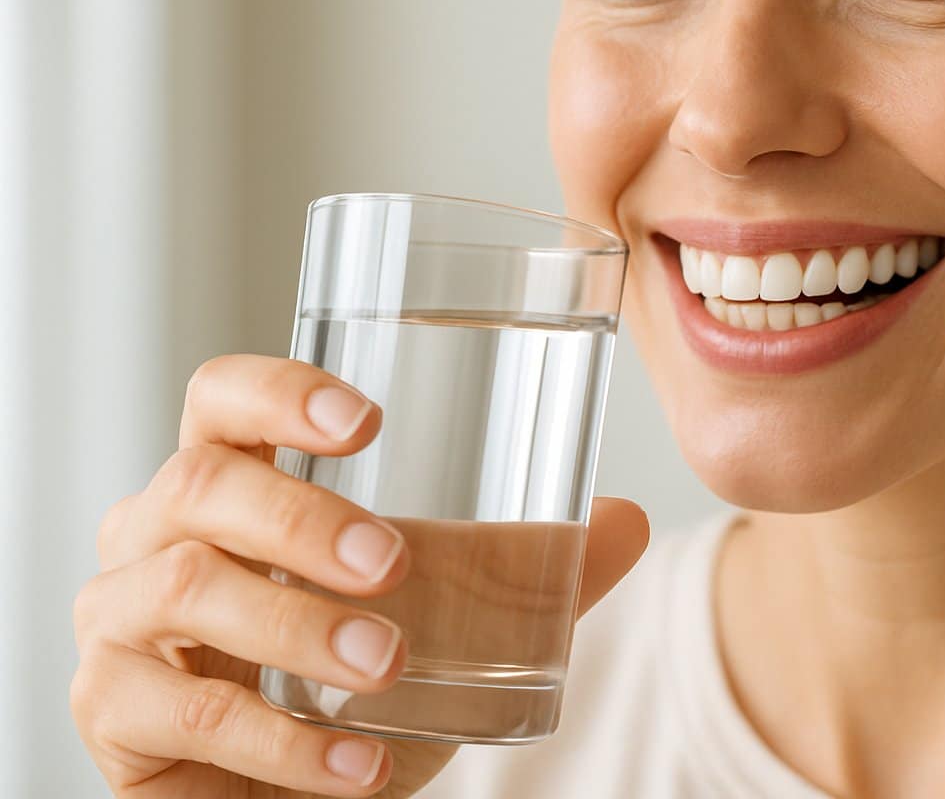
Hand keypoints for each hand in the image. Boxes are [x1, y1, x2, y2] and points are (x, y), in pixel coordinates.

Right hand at [71, 354, 648, 796]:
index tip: (365, 416)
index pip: (222, 400)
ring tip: (388, 663)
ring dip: (296, 627)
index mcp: (228, 481)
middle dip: (300, 518)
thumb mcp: (438, 609)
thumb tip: (627, 520)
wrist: (290, 787)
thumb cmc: (343, 669)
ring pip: (182, 590)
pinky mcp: (110, 712)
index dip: (278, 391)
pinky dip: (283, 742)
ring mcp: (118, 620)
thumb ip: (524, 565)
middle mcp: (155, 533)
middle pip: (199, 485)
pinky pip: (186, 714)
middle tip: (394, 562)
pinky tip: (361, 763)